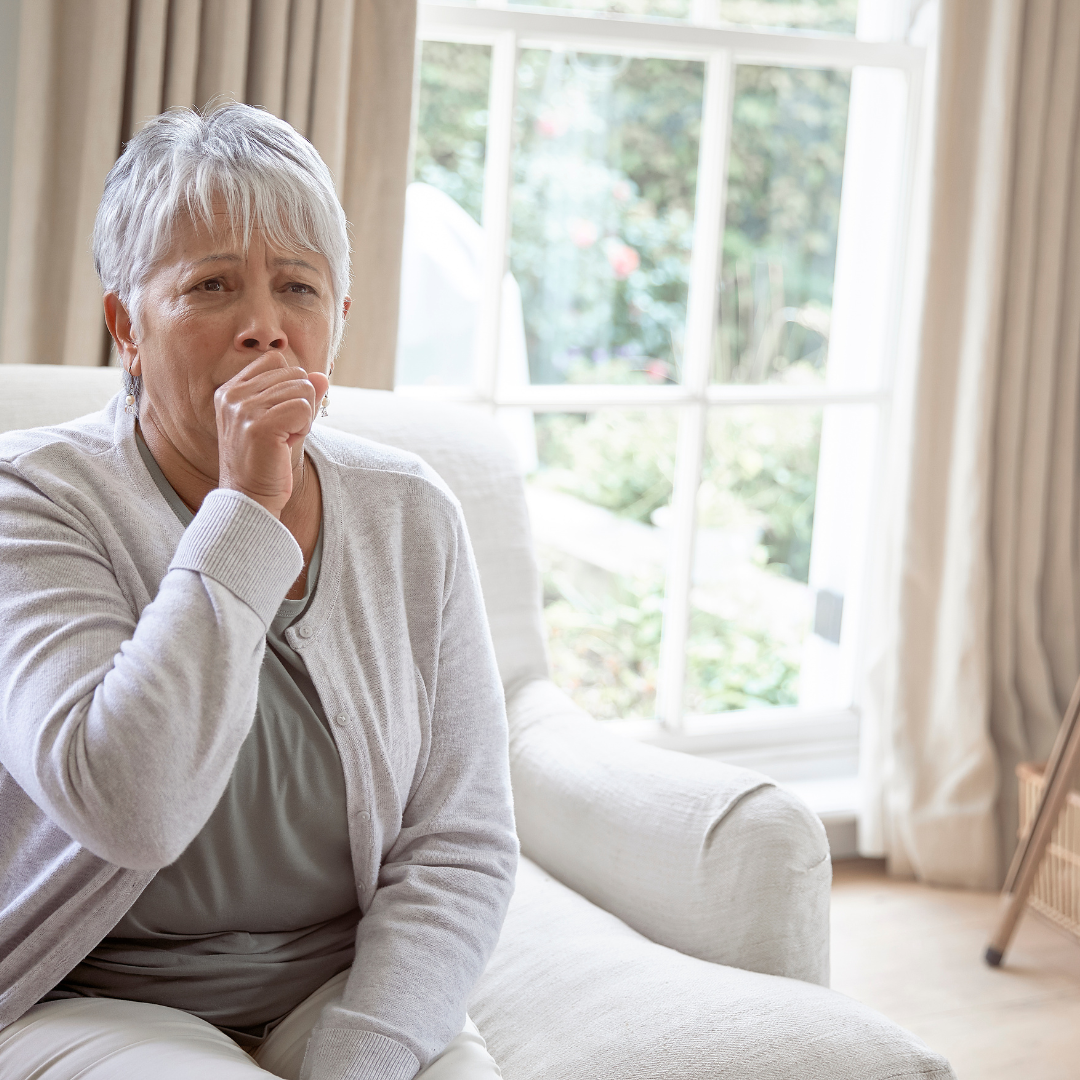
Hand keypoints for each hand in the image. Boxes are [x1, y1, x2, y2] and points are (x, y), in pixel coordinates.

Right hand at [214, 352, 329, 517]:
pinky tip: (286, 444)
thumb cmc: (267, 461)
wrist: (250, 498)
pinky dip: (304, 428)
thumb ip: (300, 395)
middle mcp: (233, 395)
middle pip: (295, 374)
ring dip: (303, 418)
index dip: (291, 387)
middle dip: (300, 404)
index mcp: (231, 390)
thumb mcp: (283, 421)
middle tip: (283, 432)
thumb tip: (322, 376)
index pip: (276, 361)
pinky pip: (303, 408)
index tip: (279, 417)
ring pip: (303, 389)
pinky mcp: (260, 425)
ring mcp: (244, 409)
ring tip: (282, 439)